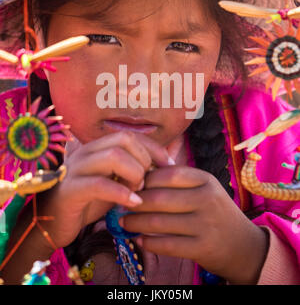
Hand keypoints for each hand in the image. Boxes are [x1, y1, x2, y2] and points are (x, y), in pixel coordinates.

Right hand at [37, 131, 170, 249]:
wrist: (54, 222)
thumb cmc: (88, 201)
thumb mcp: (114, 183)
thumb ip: (131, 172)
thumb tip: (162, 166)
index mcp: (97, 148)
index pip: (131, 136)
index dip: (154, 148)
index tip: (168, 166)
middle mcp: (86, 152)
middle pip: (124, 140)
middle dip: (144, 159)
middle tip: (147, 181)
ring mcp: (76, 168)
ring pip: (113, 156)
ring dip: (134, 173)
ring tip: (139, 190)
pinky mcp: (70, 189)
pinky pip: (99, 184)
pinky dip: (121, 193)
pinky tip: (132, 203)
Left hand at [119, 165, 268, 284]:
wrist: (244, 245)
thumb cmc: (214, 211)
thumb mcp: (204, 188)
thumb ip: (178, 180)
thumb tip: (140, 174)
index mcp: (205, 179)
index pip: (167, 174)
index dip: (143, 179)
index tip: (128, 184)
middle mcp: (207, 198)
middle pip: (159, 198)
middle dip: (134, 202)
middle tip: (119, 205)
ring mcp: (206, 224)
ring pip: (159, 223)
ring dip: (135, 223)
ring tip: (123, 223)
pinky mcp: (203, 248)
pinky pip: (167, 245)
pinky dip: (149, 243)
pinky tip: (139, 240)